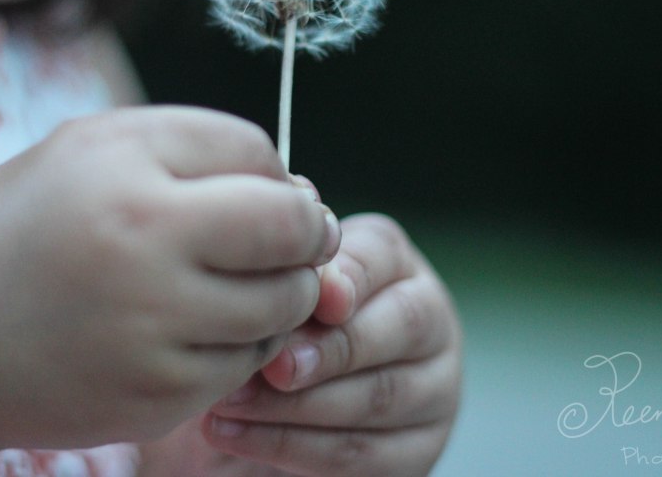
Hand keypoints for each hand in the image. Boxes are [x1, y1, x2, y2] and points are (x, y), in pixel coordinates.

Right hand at [0, 107, 338, 450]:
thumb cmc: (29, 226)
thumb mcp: (94, 148)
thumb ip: (198, 148)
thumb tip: (302, 193)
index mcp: (127, 173)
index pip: (259, 155)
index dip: (277, 173)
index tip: (268, 193)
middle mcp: (144, 248)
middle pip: (293, 231)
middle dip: (307, 232)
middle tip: (292, 239)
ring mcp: (153, 332)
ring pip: (284, 305)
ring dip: (282, 291)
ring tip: (239, 283)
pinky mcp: (158, 398)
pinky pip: (249, 362)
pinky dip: (244, 344)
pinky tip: (199, 329)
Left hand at [201, 212, 462, 476]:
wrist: (260, 407)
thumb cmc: (265, 325)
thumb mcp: (274, 286)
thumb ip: (282, 261)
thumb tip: (286, 210)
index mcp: (392, 261)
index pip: (382, 257)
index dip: (351, 277)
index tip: (314, 296)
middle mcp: (427, 318)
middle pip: (399, 327)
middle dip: (330, 348)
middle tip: (270, 361)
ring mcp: (432, 388)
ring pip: (378, 396)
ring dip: (297, 404)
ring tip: (229, 402)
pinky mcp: (415, 451)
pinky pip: (360, 455)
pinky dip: (292, 448)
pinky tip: (236, 436)